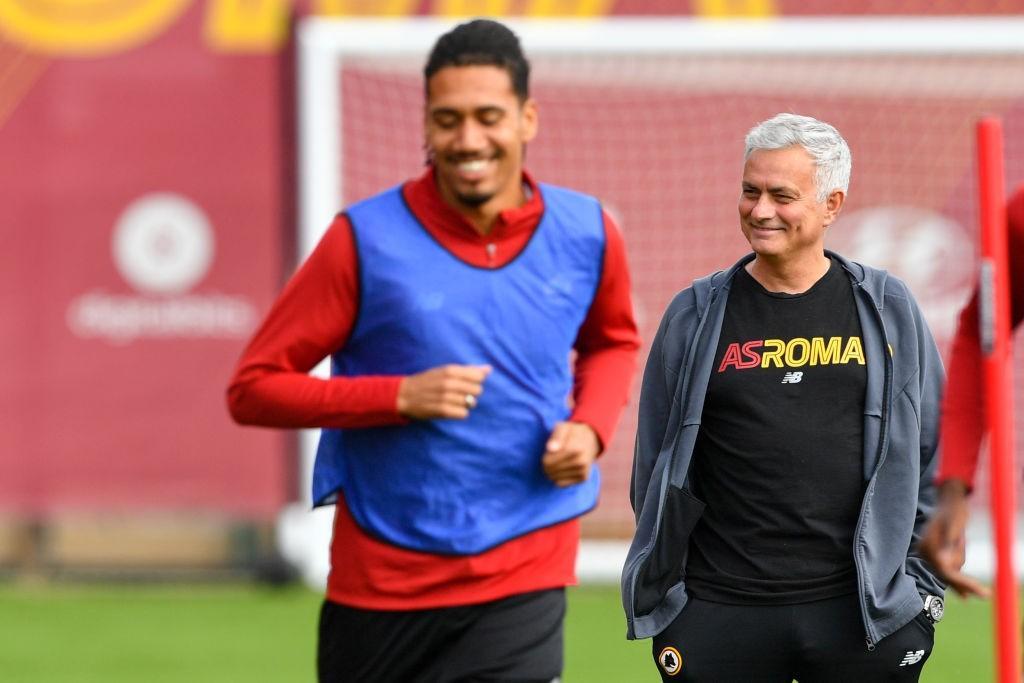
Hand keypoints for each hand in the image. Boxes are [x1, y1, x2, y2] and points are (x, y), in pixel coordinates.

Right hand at [396, 364, 490, 419]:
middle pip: (477, 390)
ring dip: (465, 404)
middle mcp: (449, 383)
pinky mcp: (443, 411)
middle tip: (459, 394)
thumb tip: (489, 369)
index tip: (467, 383)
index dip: (476, 381)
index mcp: (450, 370)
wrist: (404, 395)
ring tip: (453, 402)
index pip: (479, 376)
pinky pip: (463, 414)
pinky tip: (451, 410)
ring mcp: (446, 397)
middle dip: (471, 393)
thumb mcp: (445, 371)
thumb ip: (467, 370)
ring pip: (471, 403)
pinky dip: (459, 413)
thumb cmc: (427, 381)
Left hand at [542, 421, 600, 486]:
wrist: (591, 439)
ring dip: (552, 472)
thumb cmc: (572, 432)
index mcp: (575, 449)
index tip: (549, 451)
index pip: (548, 462)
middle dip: (546, 465)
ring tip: (558, 462)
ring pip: (555, 479)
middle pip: (551, 471)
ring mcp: (583, 471)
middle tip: (551, 457)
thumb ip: (556, 436)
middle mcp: (581, 462)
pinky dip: (558, 478)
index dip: (545, 457)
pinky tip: (562, 469)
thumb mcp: (563, 427)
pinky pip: (561, 484)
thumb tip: (550, 448)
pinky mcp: (583, 478)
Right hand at [918, 479, 989, 597]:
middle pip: (946, 575)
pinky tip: (965, 585)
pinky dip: (958, 575)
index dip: (961, 583)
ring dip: (962, 574)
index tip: (977, 591)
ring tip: (966, 552)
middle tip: (985, 594)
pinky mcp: (935, 553)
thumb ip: (948, 543)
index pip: (945, 570)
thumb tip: (943, 561)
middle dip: (965, 584)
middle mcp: (925, 551)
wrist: (949, 502)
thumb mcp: (954, 525)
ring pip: (948, 572)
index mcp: (927, 546)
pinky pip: (949, 568)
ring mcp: (929, 553)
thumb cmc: (954, 511)